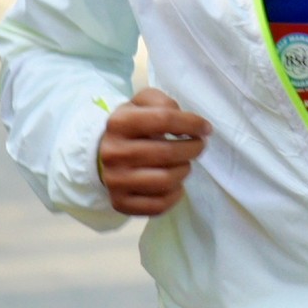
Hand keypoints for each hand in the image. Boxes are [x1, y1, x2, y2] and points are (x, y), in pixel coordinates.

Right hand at [98, 88, 210, 217]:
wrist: (102, 155)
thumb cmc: (132, 127)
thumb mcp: (142, 104)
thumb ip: (163, 102)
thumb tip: (185, 124)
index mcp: (119, 123)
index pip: (164, 119)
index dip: (192, 123)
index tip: (205, 128)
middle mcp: (113, 153)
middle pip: (167, 152)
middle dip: (193, 148)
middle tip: (198, 146)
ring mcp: (115, 181)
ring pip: (166, 180)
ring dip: (184, 171)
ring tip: (184, 163)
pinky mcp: (120, 203)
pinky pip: (159, 205)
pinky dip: (175, 194)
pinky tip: (175, 183)